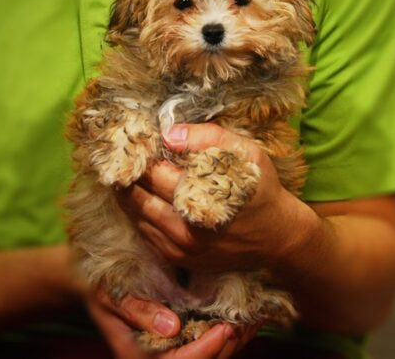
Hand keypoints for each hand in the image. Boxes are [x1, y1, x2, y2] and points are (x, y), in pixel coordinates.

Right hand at [87, 288, 259, 358]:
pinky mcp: (180, 336)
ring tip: (254, 321)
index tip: (224, 330)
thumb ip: (137, 311)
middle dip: (226, 348)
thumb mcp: (110, 295)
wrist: (91, 282)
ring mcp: (170, 348)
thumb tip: (171, 327)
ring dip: (233, 342)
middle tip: (246, 324)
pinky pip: (208, 342)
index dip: (204, 351)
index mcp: (138, 356)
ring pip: (209, 356)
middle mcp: (157, 357)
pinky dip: (229, 332)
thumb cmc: (98, 287)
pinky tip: (247, 317)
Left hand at [117, 122, 309, 272]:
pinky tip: (135, 199)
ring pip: (137, 218)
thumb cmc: (261, 189)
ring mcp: (181, 249)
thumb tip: (168, 134)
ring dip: (125, 196)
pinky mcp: (180, 259)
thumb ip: (209, 138)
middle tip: (117, 158)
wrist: (278, 236)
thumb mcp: (247, 154)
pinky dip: (136, 216)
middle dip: (125, 176)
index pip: (155, 173)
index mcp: (199, 198)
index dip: (140, 156)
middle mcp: (185, 229)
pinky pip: (146, 236)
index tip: (132, 142)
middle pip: (139, 197)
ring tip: (119, 176)